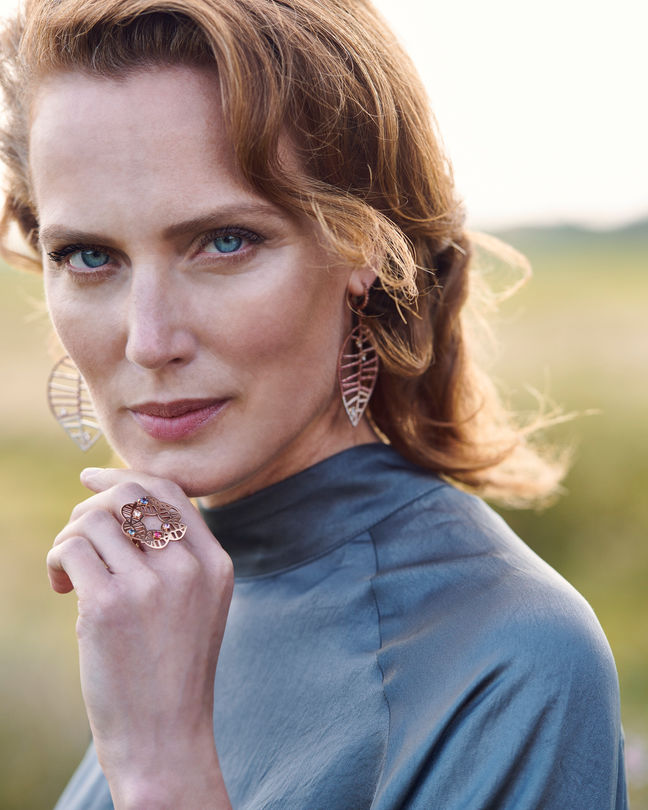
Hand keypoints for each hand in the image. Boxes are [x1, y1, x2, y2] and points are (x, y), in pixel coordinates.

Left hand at [47, 468, 233, 809]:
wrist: (164, 739)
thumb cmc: (172, 672)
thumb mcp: (199, 607)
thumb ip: (178, 557)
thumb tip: (121, 505)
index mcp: (216, 565)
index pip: (170, 491)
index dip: (126, 476)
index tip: (93, 480)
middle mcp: (190, 568)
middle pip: (131, 493)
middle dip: (92, 502)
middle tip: (78, 534)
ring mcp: (152, 586)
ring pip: (95, 517)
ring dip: (70, 536)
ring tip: (69, 572)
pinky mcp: (109, 607)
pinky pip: (71, 549)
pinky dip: (57, 560)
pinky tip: (62, 588)